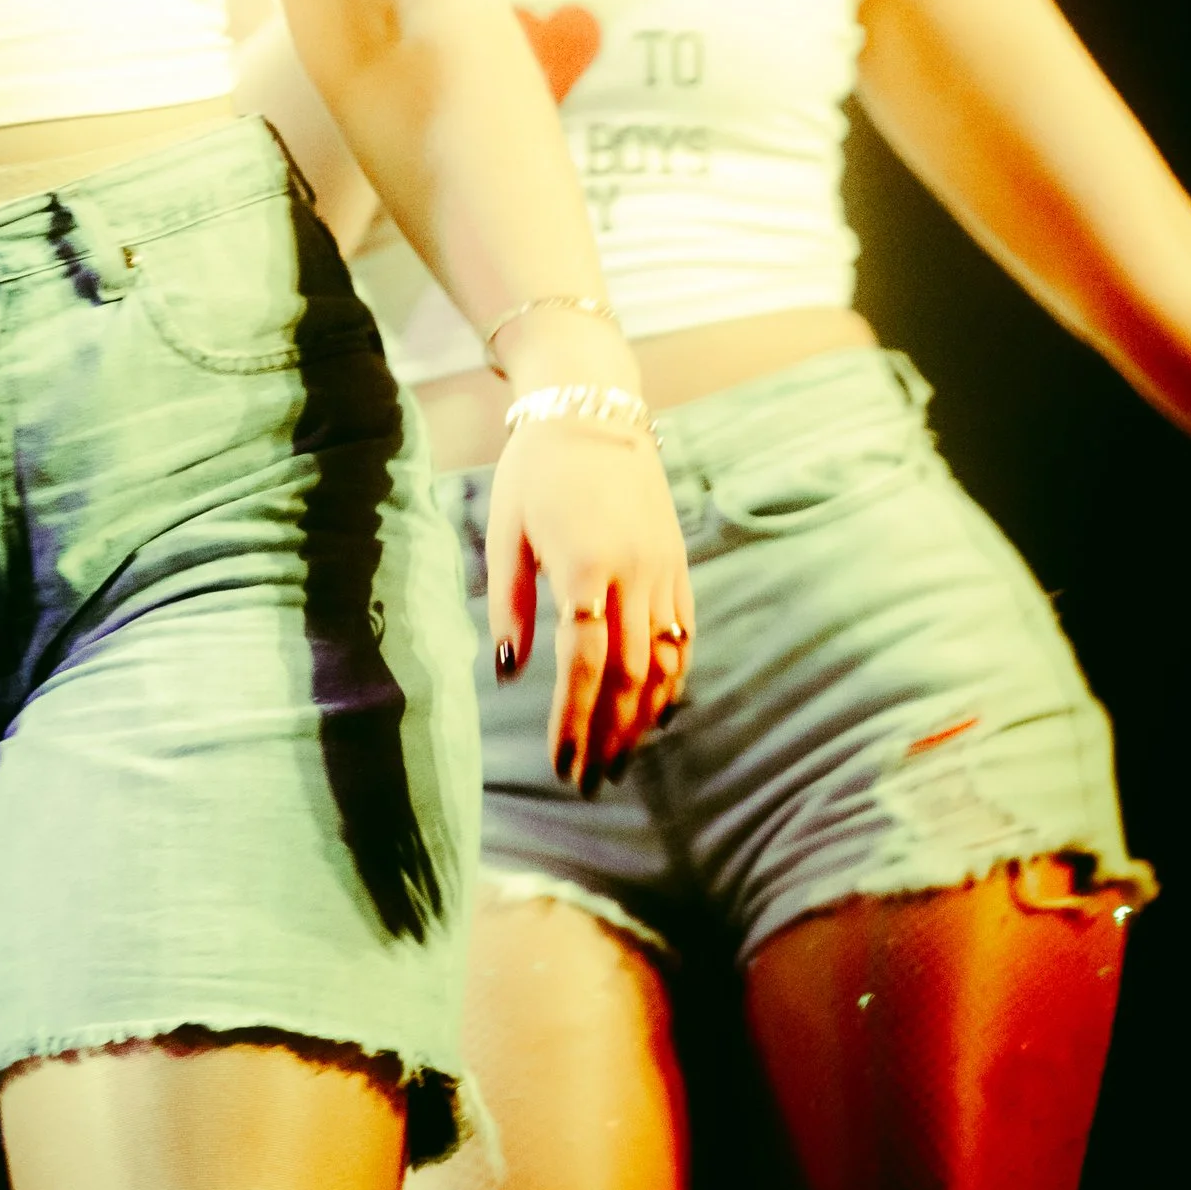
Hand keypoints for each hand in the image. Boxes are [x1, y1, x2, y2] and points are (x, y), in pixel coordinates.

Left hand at [484, 411, 694, 786]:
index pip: (585, 664)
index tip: (562, 763)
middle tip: (591, 779)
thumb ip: (509, 603)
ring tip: (620, 757)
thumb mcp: (506, 530)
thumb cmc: (536, 469)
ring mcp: (663, 570)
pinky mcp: (678, 564)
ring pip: (663, 662)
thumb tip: (509, 672)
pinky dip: (674, 678)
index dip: (574, 720)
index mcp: (585, 566)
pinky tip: (657, 709)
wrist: (592, 410)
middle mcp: (634, 574)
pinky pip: (684, 635)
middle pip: (629, 675)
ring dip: (642, 717)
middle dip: (610, 733)